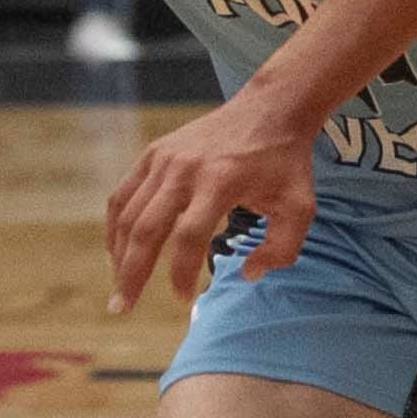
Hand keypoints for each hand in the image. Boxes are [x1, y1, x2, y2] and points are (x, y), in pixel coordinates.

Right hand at [105, 89, 317, 312]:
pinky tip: (117, 252)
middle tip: (124, 308)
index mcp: (220, 181)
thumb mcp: (300, 207)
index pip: (188, 235)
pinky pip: (124, 193)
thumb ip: (282, 248)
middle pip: (146, 228)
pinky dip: (116, 225)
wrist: (271, 110)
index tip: (183, 298)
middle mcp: (184, 169)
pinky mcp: (153, 152)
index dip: (180, 271)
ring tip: (121, 287)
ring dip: (119, 253)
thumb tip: (248, 275)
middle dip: (131, 272)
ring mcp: (163, 158)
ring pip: (128, 213)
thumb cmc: (286, 164)